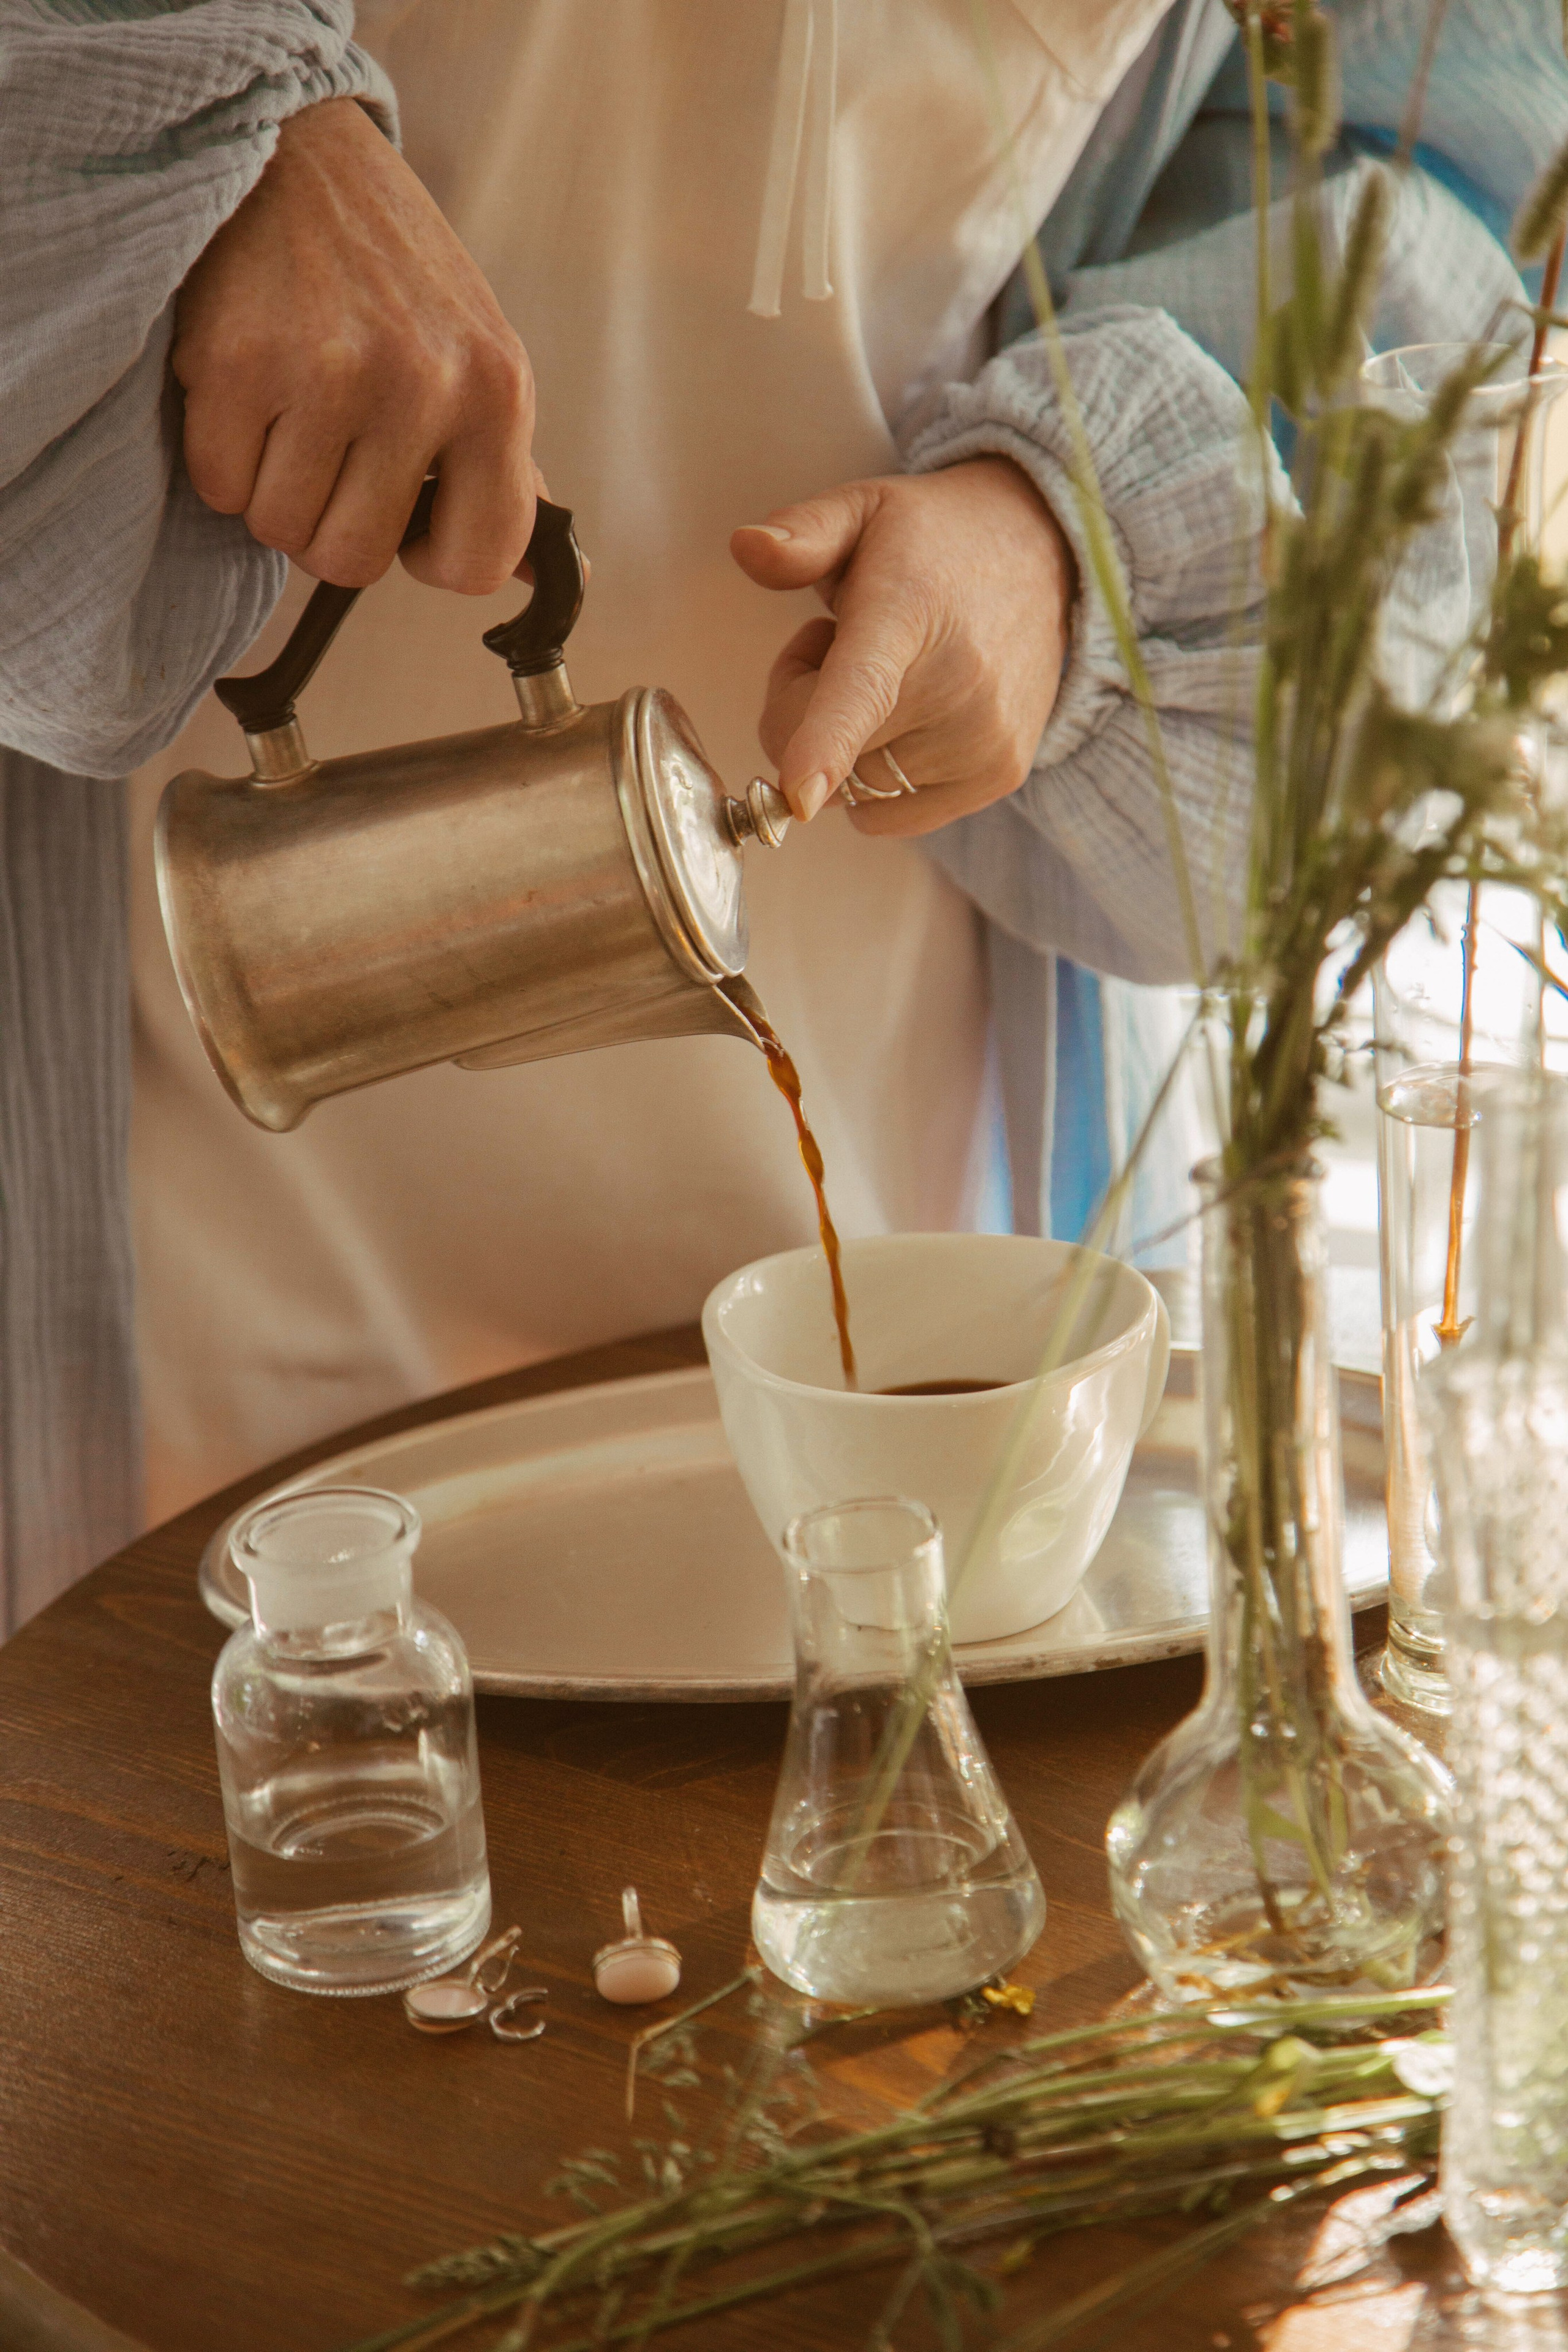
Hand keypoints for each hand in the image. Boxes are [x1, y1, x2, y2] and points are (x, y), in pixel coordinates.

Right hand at [173, 96, 536, 594]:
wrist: (296, 152)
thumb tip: (548, 577)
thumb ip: (506, 469)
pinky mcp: (238, 362)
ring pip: (281, 529)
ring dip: (273, 492)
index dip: (434, 560)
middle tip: (331, 456)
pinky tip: (248, 391)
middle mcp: (421, 384)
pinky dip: (223, 456)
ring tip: (289, 413)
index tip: (411, 522)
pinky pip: (219, 484)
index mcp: (498, 391)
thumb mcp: (477, 357)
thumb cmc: (393, 274)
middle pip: (355, 560)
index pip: (482, 563)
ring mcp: (327, 373)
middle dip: (330, 527)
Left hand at [731, 458, 1074, 834]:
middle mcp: (958, 684)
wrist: (1044, 554)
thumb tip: (744, 546)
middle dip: (801, 711)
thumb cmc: (931, 541)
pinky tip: (906, 716)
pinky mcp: (998, 776)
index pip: (862, 689)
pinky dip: (876, 780)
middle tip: (837, 648)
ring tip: (885, 677)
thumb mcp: (862, 509)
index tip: (799, 794)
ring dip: (844, 747)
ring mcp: (984, 739)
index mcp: (907, 613)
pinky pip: (888, 816)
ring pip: (853, 791)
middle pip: (827, 756)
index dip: (825, 744)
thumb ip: (802, 532)